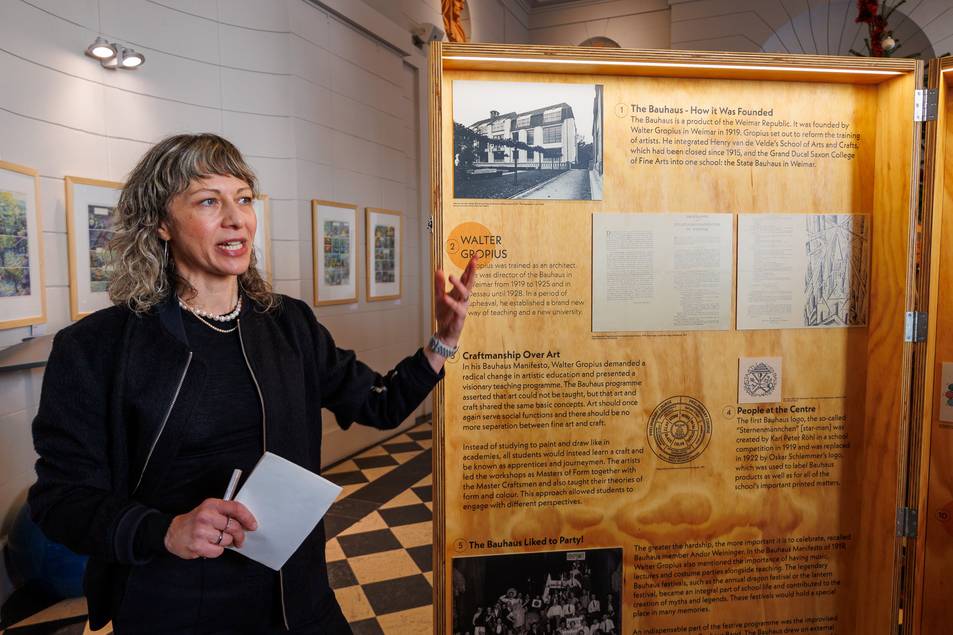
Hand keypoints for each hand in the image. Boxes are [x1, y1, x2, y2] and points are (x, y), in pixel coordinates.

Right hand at [164, 498, 256, 558]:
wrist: (172, 533)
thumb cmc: (195, 522)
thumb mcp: (208, 510)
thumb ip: (225, 513)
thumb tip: (246, 522)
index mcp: (211, 504)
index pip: (235, 508)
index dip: (247, 517)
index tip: (253, 525)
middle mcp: (206, 516)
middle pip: (234, 527)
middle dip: (240, 536)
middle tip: (239, 540)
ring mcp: (201, 531)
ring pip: (227, 540)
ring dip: (225, 543)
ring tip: (215, 540)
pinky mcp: (198, 545)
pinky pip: (218, 551)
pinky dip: (216, 551)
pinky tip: (209, 546)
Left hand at [425, 256, 476, 371]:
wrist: (444, 333)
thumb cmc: (445, 315)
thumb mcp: (439, 297)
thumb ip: (439, 284)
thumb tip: (439, 269)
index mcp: (459, 292)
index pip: (466, 277)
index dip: (470, 267)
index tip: (474, 256)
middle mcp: (463, 298)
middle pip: (470, 282)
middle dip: (472, 271)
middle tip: (474, 260)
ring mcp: (463, 306)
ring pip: (465, 294)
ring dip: (459, 285)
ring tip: (452, 276)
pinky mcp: (460, 316)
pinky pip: (458, 308)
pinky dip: (452, 302)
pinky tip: (445, 297)